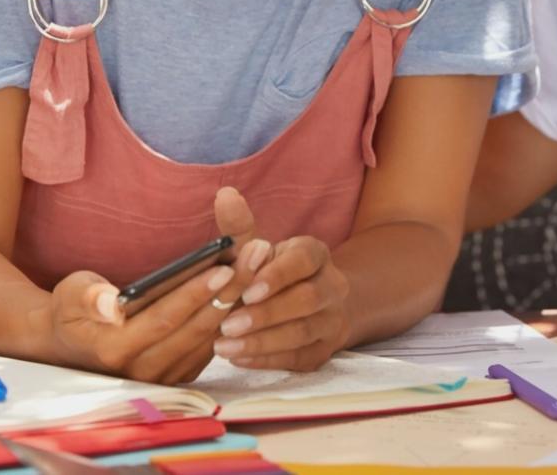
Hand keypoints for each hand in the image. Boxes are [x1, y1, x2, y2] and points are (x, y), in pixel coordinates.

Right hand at [42, 187, 267, 382]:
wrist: (69, 348)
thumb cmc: (72, 311)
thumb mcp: (70, 295)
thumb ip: (88, 297)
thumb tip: (110, 303)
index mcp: (114, 349)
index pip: (165, 319)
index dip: (195, 293)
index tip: (224, 266)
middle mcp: (142, 371)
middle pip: (196, 328)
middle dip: (231, 289)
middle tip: (258, 253)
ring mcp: (163, 378)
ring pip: (210, 337)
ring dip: (239, 300)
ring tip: (262, 262)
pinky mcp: (178, 376)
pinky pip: (211, 345)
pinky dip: (232, 316)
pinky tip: (251, 286)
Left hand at [213, 235, 350, 371]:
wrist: (312, 306)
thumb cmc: (272, 273)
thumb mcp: (258, 249)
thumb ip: (239, 227)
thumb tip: (224, 195)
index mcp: (316, 254)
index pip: (304, 260)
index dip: (277, 276)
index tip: (246, 290)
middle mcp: (333, 285)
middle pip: (307, 300)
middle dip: (266, 314)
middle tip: (227, 325)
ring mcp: (332, 320)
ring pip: (303, 333)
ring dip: (262, 342)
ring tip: (224, 347)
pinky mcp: (324, 350)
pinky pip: (299, 359)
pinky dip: (267, 360)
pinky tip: (238, 359)